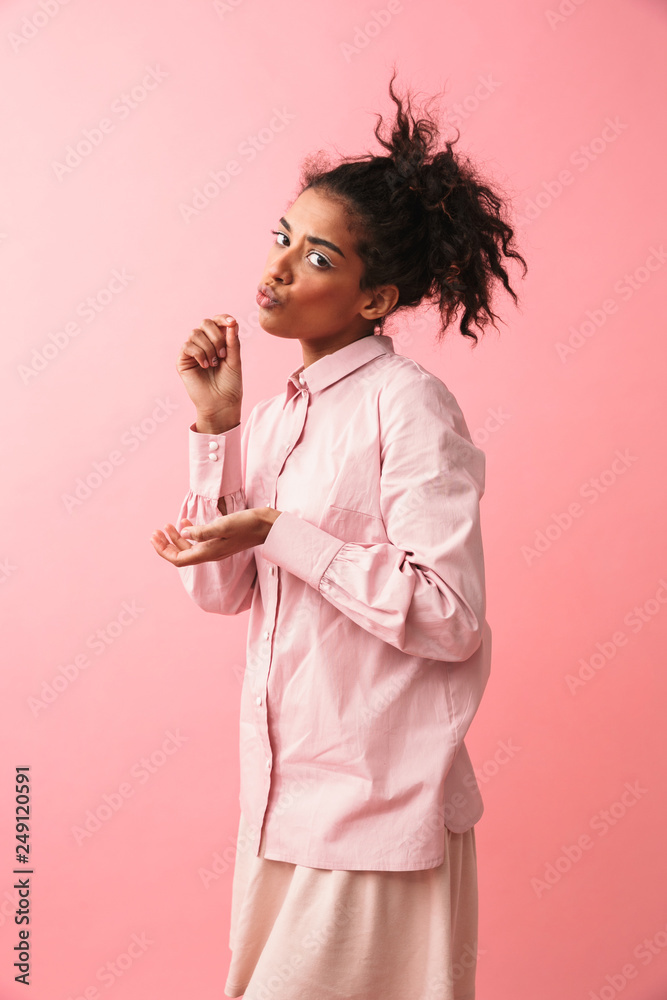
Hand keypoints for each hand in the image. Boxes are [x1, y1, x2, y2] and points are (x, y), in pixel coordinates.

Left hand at [150, 509, 280, 566]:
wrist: (267, 526)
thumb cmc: (247, 524)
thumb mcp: (223, 525)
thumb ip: (202, 531)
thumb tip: (184, 534)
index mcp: (209, 552)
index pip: (179, 559)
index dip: (164, 550)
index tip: (155, 538)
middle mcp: (210, 554)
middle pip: (182, 555)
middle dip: (166, 544)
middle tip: (156, 531)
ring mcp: (216, 548)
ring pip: (190, 548)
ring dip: (176, 538)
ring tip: (166, 526)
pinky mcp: (221, 542)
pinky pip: (199, 542)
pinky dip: (189, 534)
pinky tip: (186, 523)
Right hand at [177, 314, 242, 416]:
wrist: (222, 403)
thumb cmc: (230, 384)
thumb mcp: (235, 360)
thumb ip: (233, 342)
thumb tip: (232, 323)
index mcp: (217, 341)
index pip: (217, 321)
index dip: (223, 318)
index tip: (232, 322)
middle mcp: (204, 343)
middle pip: (205, 323)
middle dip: (216, 336)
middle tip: (222, 355)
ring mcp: (192, 351)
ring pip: (195, 333)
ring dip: (208, 347)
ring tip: (214, 363)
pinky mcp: (183, 360)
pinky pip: (188, 346)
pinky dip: (199, 354)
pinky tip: (205, 365)